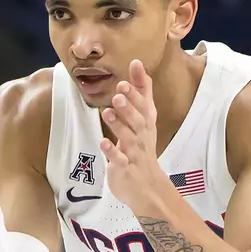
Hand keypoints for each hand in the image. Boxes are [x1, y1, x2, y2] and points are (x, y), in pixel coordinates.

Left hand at [99, 61, 169, 213]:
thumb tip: (136, 64)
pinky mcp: (125, 169)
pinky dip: (112, 152)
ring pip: (128, 138)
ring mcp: (135, 153)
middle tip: (119, 92)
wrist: (147, 187)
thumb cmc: (142, 148)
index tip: (131, 72)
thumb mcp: (144, 118)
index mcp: (146, 124)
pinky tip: (103, 142)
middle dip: (130, 106)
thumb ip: (140, 92)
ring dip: (119, 125)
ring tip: (107, 112)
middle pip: (139, 120)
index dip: (138, 89)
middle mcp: (142, 137)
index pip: (145, 104)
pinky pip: (119, 160)